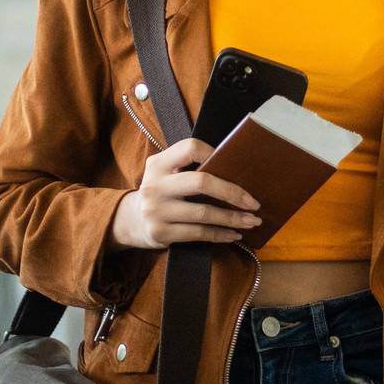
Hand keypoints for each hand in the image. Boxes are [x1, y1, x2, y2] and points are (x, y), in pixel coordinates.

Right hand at [108, 139, 261, 250]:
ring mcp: (156, 210)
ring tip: (251, 221)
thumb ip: (189, 168)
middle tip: (253, 202)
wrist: (129, 221)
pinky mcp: (161, 232)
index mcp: (158, 164)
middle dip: (232, 192)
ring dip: (232, 218)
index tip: (234, 166)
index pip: (190, 148)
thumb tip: (236, 170)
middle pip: (201, 182)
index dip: (214, 153)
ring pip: (204, 213)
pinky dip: (220, 234)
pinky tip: (233, 234)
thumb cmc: (161, 193)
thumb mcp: (165, 174)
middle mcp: (155, 185)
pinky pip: (198, 233)